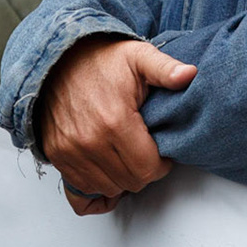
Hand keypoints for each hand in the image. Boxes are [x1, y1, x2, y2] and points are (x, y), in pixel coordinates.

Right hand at [37, 36, 196, 215]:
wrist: (58, 59)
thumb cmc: (101, 61)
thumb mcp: (138, 57)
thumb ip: (165, 68)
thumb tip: (190, 75)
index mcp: (115, 121)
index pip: (148, 168)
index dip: (161, 163)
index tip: (161, 151)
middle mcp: (90, 142)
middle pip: (130, 182)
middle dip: (144, 171)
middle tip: (145, 151)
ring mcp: (70, 152)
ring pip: (108, 189)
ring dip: (122, 179)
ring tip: (127, 156)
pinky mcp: (57, 156)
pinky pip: (81, 190)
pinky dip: (96, 185)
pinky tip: (106, 171)